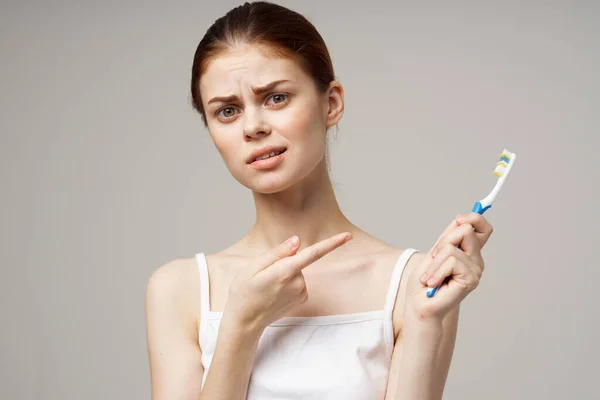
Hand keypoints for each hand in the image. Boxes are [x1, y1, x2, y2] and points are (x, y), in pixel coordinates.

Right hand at [223, 232, 352, 331]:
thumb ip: (277, 252)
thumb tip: (297, 241)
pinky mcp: (302, 299)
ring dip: (285, 274)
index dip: (332, 243)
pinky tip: (274, 293)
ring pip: (297, 272)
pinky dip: (288, 284)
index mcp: (285, 271)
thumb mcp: (253, 267)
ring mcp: (301, 293)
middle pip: (298, 261)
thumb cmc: (244, 292)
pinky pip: (298, 282)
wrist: (244, 322)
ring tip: (267, 286)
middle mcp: (297, 283)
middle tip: (263, 275)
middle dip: (284, 262)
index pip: (313, 254)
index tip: (348, 236)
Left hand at [404, 213, 493, 323]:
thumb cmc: (425, 281)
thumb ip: (449, 237)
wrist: (420, 304)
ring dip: (434, 263)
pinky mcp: (471, 280)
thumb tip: (462, 218)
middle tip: (434, 260)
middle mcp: (476, 260)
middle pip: (466, 230)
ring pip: (451, 248)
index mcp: (468, 252)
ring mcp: (475, 270)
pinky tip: (433, 284)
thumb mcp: (434, 253)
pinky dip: (436, 272)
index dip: (474, 218)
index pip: (483, 228)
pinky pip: (451, 262)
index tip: (459, 219)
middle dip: (442, 242)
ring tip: (431, 277)